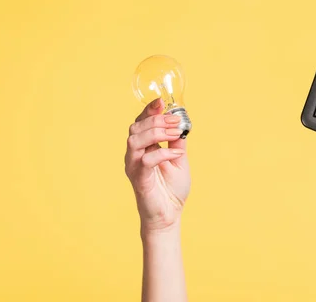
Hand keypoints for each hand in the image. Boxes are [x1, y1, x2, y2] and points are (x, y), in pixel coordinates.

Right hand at [125, 98, 190, 233]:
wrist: (170, 214)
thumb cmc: (171, 189)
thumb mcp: (179, 159)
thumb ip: (177, 141)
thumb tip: (181, 122)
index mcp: (143, 148)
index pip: (141, 123)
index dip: (149, 110)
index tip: (162, 101)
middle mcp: (134, 155)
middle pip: (136, 128)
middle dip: (157, 120)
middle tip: (176, 121)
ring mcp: (134, 166)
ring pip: (135, 140)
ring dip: (157, 132)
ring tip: (176, 134)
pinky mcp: (139, 179)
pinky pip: (146, 160)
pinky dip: (163, 153)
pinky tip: (176, 154)